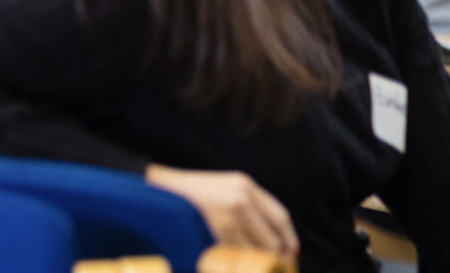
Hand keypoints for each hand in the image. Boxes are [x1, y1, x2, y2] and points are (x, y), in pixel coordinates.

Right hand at [145, 165, 298, 257]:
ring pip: (255, 249)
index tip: (291, 252)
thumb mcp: (223, 187)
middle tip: (274, 267)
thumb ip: (247, 204)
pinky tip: (233, 265)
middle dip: (275, 256)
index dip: (288, 237)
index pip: (279, 216)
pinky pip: (236, 252)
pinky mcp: (216, 227)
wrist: (159, 190)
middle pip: (271, 237)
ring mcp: (229, 212)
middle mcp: (241, 196)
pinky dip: (237, 262)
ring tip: (253, 268)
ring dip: (256, 263)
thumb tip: (271, 236)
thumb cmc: (190, 193)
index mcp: (245, 185)